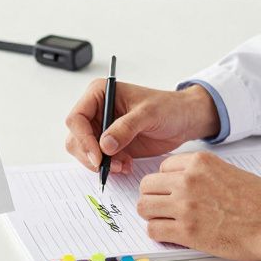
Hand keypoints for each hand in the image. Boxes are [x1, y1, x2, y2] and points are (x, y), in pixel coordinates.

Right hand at [64, 81, 219, 173]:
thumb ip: (126, 128)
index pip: (77, 118)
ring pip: (85, 152)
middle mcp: (96, 111)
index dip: (83, 139)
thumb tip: (105, 145)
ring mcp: (102, 129)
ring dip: (101, 164)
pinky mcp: (111, 145)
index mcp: (99, 94)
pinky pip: (100, 161)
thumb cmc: (168, 107)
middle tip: (109, 166)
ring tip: (124, 165)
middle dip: (90, 155)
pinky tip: (128, 165)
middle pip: (76, 138)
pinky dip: (110, 167)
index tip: (98, 157)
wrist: (184, 120)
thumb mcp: (148, 114)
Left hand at [136, 151, 260, 260]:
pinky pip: (153, 230)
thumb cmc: (260, 200)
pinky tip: (171, 234)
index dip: (166, 181)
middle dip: (153, 197)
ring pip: (144, 207)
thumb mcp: (230, 170)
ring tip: (165, 221)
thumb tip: (185, 182)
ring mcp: (185, 205)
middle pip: (147, 185)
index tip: (172, 191)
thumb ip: (203, 173)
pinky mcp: (186, 231)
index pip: (162, 167)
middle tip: (163, 207)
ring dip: (152, 215)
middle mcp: (188, 180)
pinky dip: (159, 233)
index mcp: (199, 162)